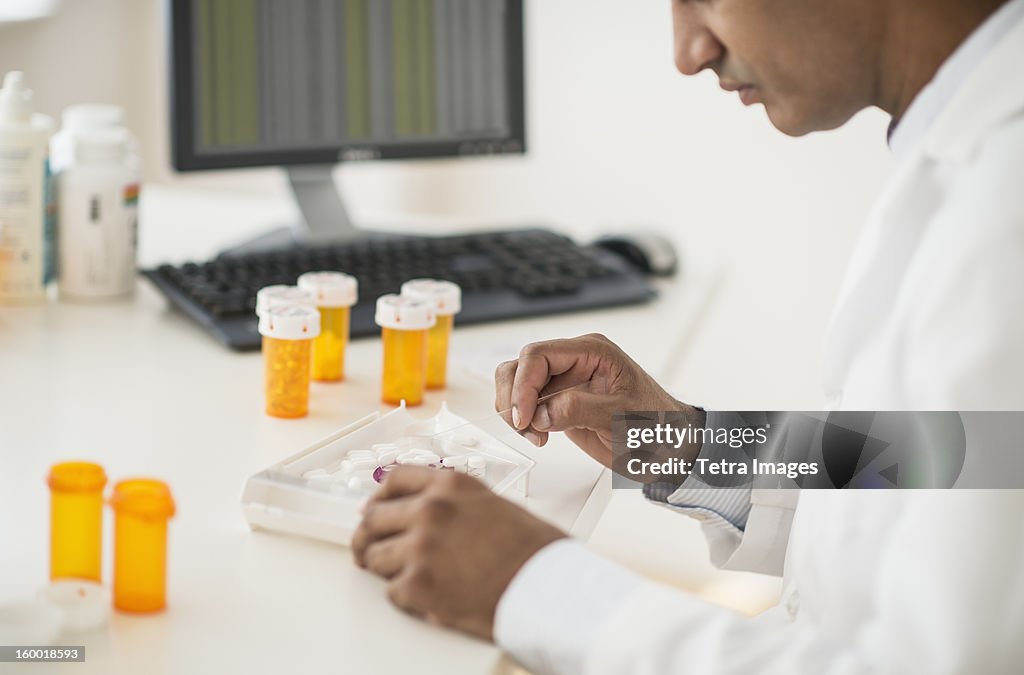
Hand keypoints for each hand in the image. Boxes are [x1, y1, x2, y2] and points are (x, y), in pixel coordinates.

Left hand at [351, 467, 564, 640]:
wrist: (548, 587)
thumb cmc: (532, 551)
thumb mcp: (492, 505)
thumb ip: (455, 504)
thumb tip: (427, 513)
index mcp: (450, 486)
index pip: (395, 480)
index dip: (379, 496)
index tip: (374, 506)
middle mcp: (430, 510)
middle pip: (374, 517)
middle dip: (369, 535)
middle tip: (369, 548)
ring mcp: (420, 546)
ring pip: (375, 555)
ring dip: (383, 566)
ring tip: (400, 575)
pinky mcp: (417, 584)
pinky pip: (391, 590)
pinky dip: (404, 596)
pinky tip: (424, 596)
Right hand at [495, 333, 703, 468]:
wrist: (671, 448)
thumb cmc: (658, 427)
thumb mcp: (622, 419)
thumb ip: (579, 410)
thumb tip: (541, 412)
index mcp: (593, 351)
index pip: (539, 355)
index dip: (523, 385)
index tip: (523, 417)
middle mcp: (575, 360)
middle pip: (521, 366)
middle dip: (515, 397)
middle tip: (526, 428)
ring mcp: (565, 381)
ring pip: (517, 382)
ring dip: (515, 409)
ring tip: (535, 435)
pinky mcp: (559, 401)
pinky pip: (526, 403)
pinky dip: (523, 420)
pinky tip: (540, 435)